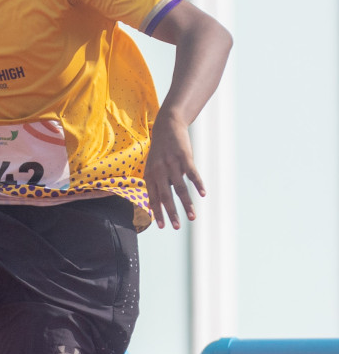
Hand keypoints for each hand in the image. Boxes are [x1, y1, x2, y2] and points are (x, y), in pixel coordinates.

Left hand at [143, 113, 204, 228]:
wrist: (167, 126)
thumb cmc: (160, 151)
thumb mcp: (152, 166)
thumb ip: (155, 184)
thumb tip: (154, 204)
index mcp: (150, 175)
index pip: (153, 198)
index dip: (157, 212)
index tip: (162, 227)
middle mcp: (159, 171)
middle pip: (165, 196)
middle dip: (171, 213)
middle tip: (177, 227)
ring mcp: (172, 164)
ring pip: (179, 188)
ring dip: (187, 204)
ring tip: (193, 217)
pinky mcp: (184, 158)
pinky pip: (192, 174)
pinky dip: (197, 184)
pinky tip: (203, 194)